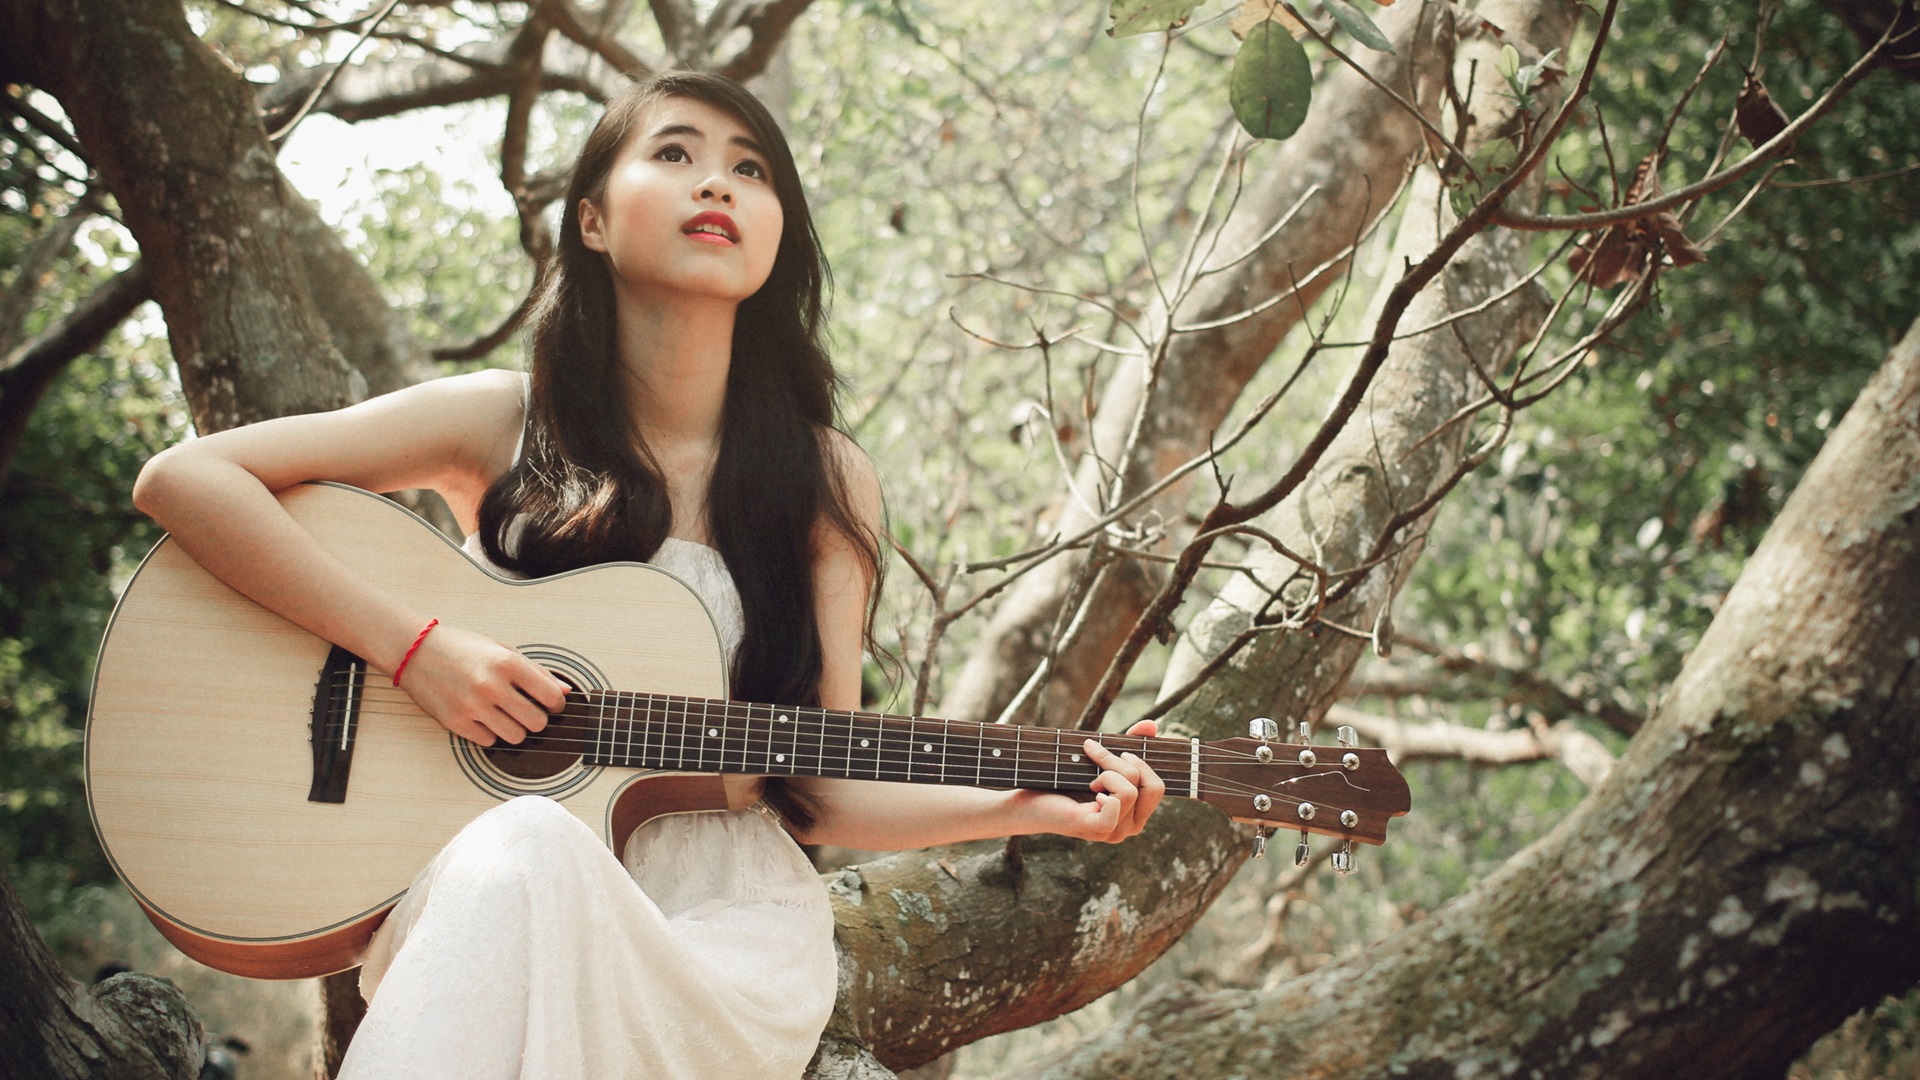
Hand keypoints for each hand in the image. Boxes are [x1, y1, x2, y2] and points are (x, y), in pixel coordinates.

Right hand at [393, 622, 569, 745]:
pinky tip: (484, 718)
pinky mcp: (455, 722)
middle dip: (537, 719)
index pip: (550, 696)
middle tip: (527, 711)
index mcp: (507, 663)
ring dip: (515, 729)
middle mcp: (491, 685)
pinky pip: (488, 741)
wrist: (416, 651)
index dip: (556, 704)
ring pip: (515, 737)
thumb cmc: (463, 648)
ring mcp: (472, 706)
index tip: (551, 704)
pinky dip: (491, 734)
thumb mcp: (502, 649)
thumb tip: (564, 691)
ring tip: (505, 715)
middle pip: (537, 722)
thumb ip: (536, 671)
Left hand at [1014, 719, 1165, 842]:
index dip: (1142, 761)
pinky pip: (1116, 806)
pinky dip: (1105, 790)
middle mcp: (1131, 827)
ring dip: (1107, 773)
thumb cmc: (1067, 780)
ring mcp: (1115, 832)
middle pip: (1151, 787)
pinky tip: (1091, 790)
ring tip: (1090, 779)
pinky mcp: (1096, 829)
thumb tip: (1152, 725)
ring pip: (1130, 791)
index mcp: (1137, 814)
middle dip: (1124, 763)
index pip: (1158, 787)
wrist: (1031, 800)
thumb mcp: (1103, 760)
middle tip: (1099, 758)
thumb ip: (1130, 743)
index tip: (1120, 752)